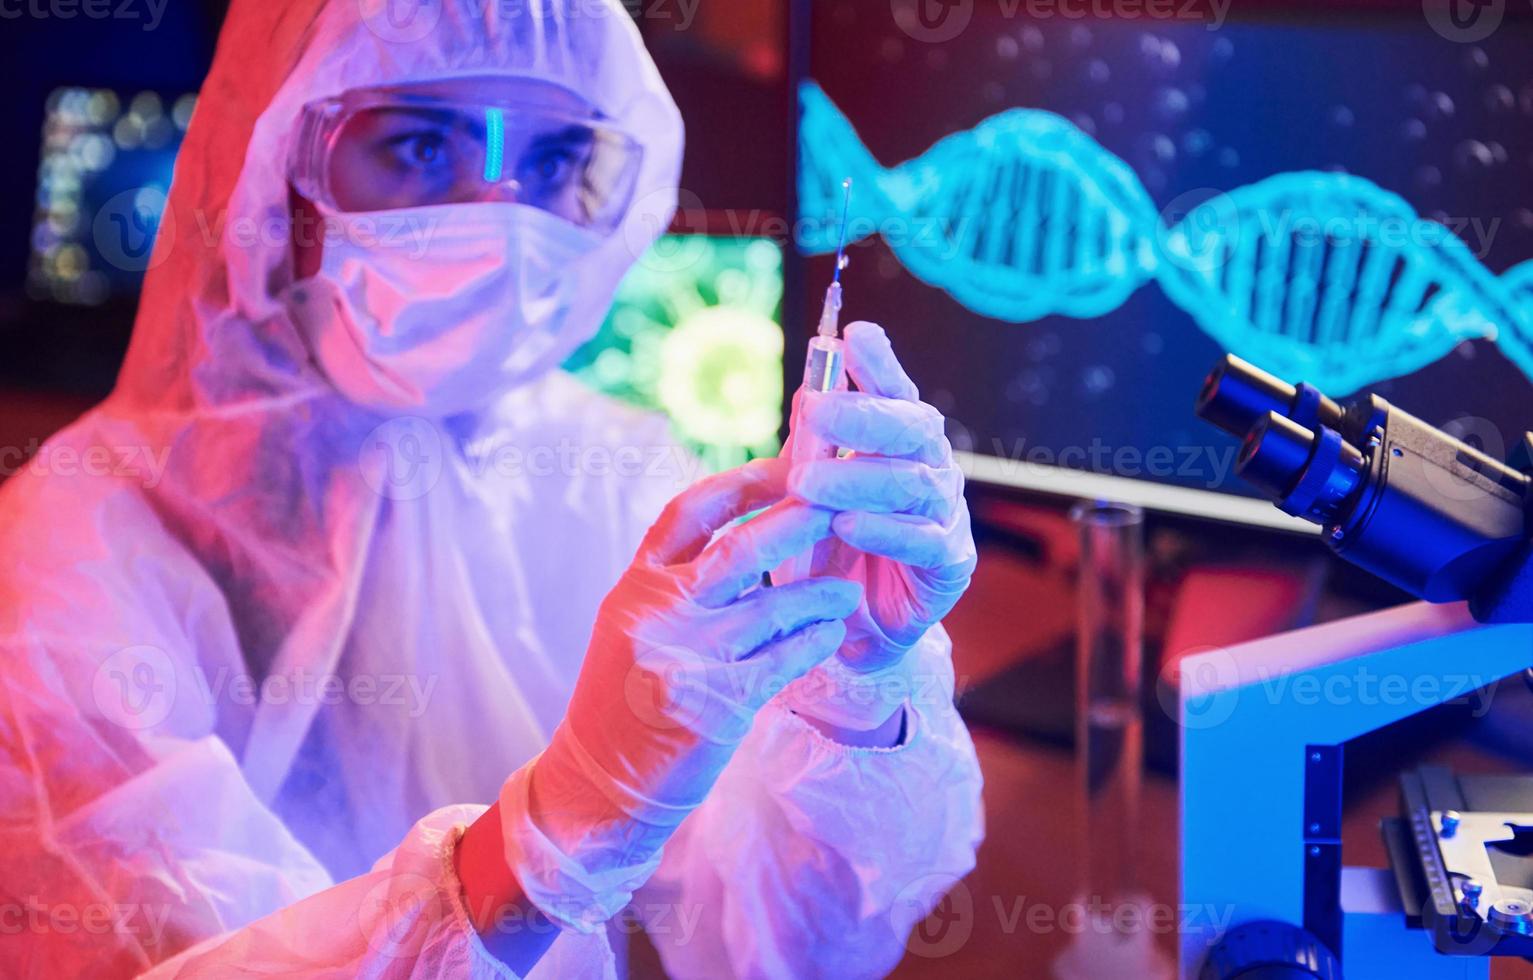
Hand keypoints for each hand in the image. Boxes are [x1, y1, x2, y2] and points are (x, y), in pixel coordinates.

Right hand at [500, 458, 862, 927]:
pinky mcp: (716, 704)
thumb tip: (744, 528)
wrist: (597, 787)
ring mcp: (686, 658)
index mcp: (635, 586)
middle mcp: (657, 613)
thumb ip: (675, 581)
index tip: (788, 466)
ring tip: (845, 590)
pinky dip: (815, 642)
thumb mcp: (632, 626)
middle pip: (741, 549)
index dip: (743, 483)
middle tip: (839, 507)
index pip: (690, 513)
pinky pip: (784, 661)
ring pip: (774, 606)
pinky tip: (832, 635)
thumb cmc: (623, 702)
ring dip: (820, 593)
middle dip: (798, 522)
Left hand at [782, 321, 976, 673]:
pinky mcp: (950, 563)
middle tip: (814, 409)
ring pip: (914, 484)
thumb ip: (814, 445)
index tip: (854, 335)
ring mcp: (946, 515)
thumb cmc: (832, 549)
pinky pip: (923, 541)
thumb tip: (808, 392)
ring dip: (857, 478)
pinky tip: (846, 525)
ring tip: (806, 482)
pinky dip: (883, 531)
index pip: (896, 394)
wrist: (854, 625)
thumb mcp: (811, 492)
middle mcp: (932, 469)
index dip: (880, 364)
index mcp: (902, 444)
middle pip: (914, 429)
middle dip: (864, 415)